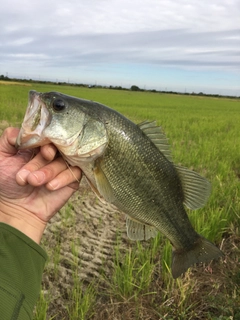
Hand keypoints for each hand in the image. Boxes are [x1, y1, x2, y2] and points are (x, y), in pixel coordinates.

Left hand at [0, 127, 81, 242]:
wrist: (16, 208)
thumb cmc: (7, 182)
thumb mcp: (1, 157)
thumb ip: (9, 139)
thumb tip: (24, 130)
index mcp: (37, 145)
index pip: (47, 135)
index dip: (46, 141)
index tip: (42, 151)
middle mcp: (52, 153)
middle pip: (56, 148)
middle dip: (41, 162)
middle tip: (29, 176)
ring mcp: (62, 165)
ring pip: (64, 161)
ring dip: (48, 172)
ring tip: (33, 182)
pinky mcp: (71, 179)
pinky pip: (74, 173)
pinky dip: (62, 179)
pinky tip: (50, 187)